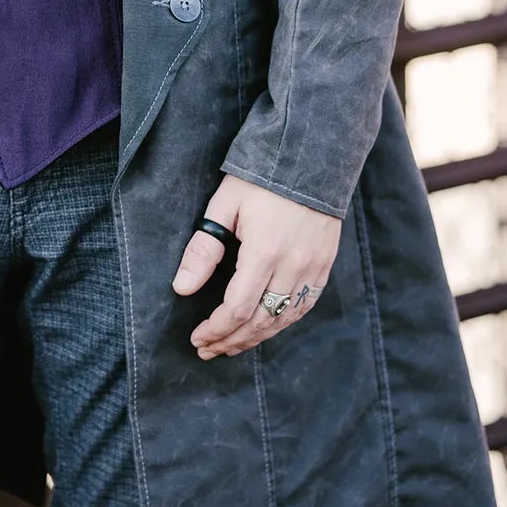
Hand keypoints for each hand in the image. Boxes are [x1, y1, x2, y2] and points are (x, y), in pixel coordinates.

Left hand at [170, 173, 339, 358]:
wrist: (313, 157)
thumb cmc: (262, 178)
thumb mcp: (225, 206)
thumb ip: (203, 249)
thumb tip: (182, 288)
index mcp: (265, 253)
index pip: (237, 309)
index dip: (216, 330)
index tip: (197, 338)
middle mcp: (293, 267)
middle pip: (260, 322)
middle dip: (231, 341)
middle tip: (208, 350)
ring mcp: (313, 269)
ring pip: (283, 320)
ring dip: (255, 338)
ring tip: (230, 345)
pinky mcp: (324, 267)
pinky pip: (303, 307)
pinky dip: (281, 323)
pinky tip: (264, 328)